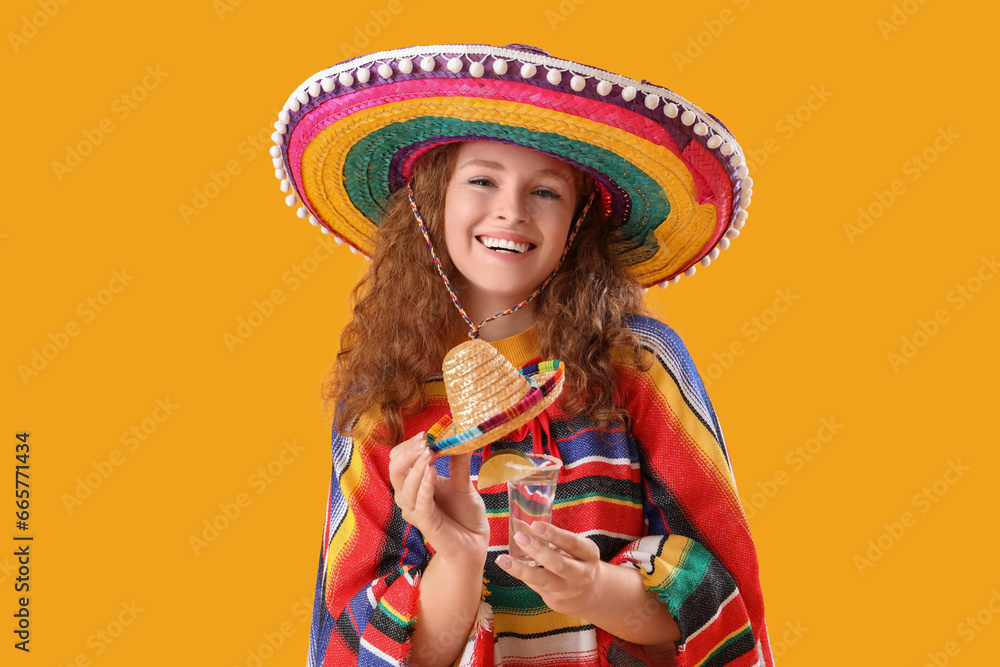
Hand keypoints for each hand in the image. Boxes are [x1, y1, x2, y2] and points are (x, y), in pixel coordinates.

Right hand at [388, 433, 489, 561]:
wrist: (474, 543)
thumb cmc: (464, 514)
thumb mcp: (463, 483)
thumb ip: (458, 463)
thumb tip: (461, 436)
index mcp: (414, 484)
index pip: (399, 460)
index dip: (408, 446)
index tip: (426, 434)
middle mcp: (409, 497)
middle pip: (395, 471)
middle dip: (408, 453)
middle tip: (424, 441)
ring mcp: (415, 511)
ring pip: (405, 486)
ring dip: (416, 467)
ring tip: (430, 453)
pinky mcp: (425, 523)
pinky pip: (419, 502)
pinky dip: (424, 485)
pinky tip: (432, 472)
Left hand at [496, 521, 602, 618]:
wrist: (590, 594)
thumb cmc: (576, 560)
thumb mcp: (572, 546)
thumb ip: (551, 536)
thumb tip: (521, 522)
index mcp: (588, 554)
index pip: (572, 543)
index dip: (554, 534)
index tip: (536, 525)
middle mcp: (581, 574)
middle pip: (559, 565)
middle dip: (539, 551)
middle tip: (520, 537)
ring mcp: (567, 589)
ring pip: (543, 580)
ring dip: (521, 569)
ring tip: (503, 559)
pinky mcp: (554, 599)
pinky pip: (534, 585)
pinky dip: (519, 574)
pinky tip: (506, 565)